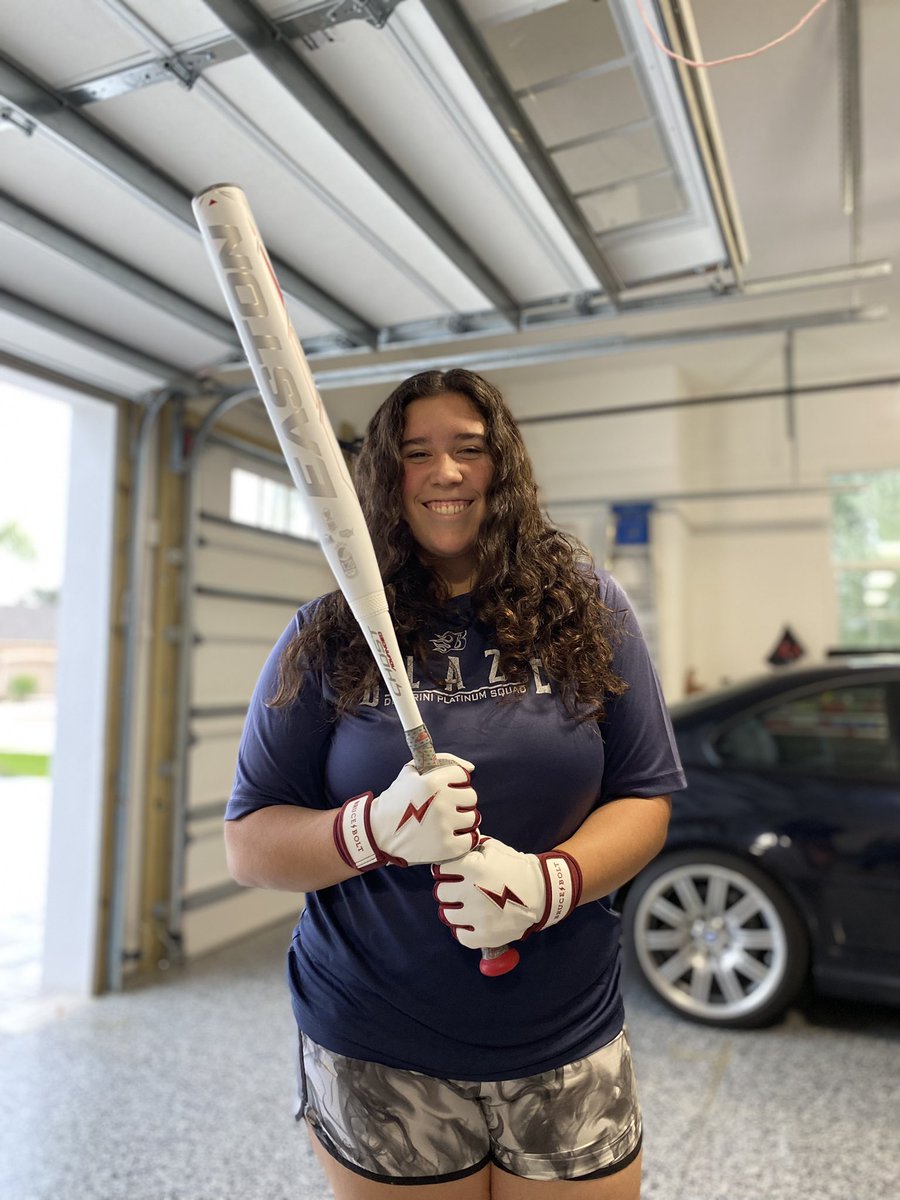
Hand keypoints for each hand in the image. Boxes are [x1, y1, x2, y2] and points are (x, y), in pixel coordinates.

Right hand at [333, 755, 478, 871]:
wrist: (379, 832)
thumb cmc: (396, 800)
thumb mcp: (410, 772)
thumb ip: (441, 761)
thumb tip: (471, 768)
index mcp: (432, 782)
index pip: (462, 775)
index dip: (455, 781)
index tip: (447, 788)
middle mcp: (441, 802)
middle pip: (470, 796)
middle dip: (460, 801)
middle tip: (447, 807)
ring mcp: (444, 825)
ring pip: (473, 817)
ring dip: (463, 820)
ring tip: (448, 823)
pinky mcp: (446, 847)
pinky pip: (470, 840)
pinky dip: (464, 839)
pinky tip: (452, 837)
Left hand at [432, 837, 581, 948]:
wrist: (541, 892)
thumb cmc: (515, 868)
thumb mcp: (494, 849)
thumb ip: (471, 847)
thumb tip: (454, 845)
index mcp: (472, 868)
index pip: (440, 870)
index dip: (445, 871)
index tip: (452, 874)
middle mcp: (471, 892)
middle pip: (440, 893)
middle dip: (448, 890)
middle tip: (458, 891)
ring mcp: (477, 916)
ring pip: (446, 914)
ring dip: (453, 910)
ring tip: (464, 907)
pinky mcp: (484, 936)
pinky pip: (460, 935)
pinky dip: (463, 929)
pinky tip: (471, 922)